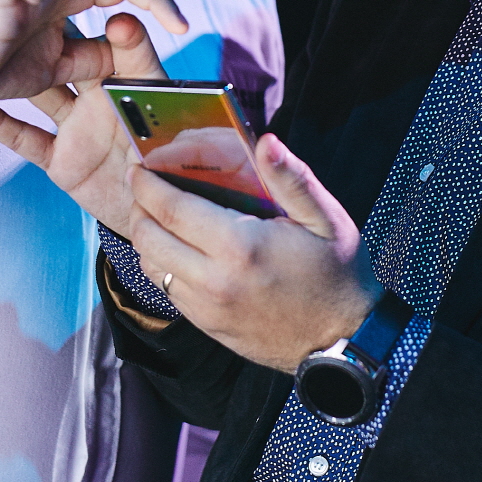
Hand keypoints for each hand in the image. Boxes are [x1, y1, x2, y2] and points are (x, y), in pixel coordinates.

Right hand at [0, 12, 167, 235]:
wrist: (159, 217)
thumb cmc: (172, 161)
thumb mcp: (158, 107)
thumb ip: (141, 64)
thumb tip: (123, 18)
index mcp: (128, 82)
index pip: (106, 41)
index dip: (83, 14)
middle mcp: (99, 100)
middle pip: (63, 61)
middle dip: (39, 38)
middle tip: (10, 9)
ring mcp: (76, 129)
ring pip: (37, 94)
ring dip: (11, 77)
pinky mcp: (60, 160)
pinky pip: (25, 139)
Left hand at [125, 132, 381, 372]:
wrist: (343, 340)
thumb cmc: (337, 274)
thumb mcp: (326, 220)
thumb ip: (292, 178)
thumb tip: (265, 141)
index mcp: (240, 247)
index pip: (171, 208)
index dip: (147, 184)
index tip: (138, 167)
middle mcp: (214, 280)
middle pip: (148, 237)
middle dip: (137, 206)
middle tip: (142, 186)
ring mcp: (206, 307)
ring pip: (150, 265)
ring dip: (145, 236)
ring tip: (155, 214)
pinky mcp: (206, 324)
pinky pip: (166, 289)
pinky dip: (160, 263)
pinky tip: (175, 246)